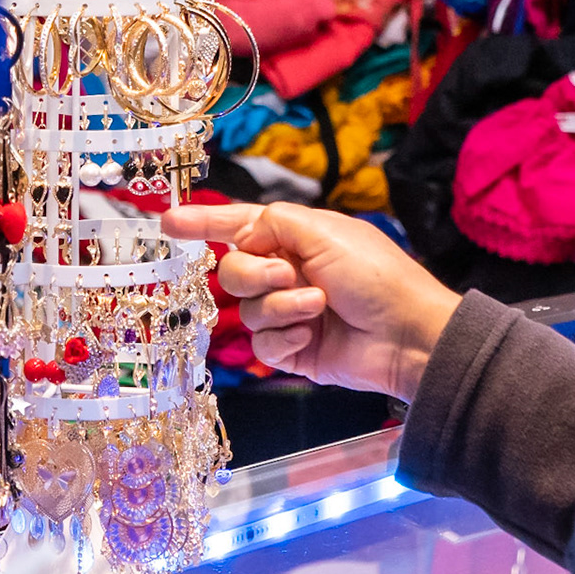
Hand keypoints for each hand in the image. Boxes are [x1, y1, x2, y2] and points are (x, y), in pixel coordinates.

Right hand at [161, 202, 460, 402]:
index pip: (238, 226)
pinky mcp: (293, 350)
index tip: (166, 223)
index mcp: (294, 238)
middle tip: (290, 274)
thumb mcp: (325, 232)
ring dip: (281, 307)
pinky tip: (310, 337)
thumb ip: (274, 223)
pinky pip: (262, 345)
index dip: (203, 223)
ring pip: (247, 310)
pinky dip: (285, 339)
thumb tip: (241, 236)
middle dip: (255, 274)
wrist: (407, 335)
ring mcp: (289, 313)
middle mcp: (286, 273)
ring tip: (319, 307)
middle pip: (233, 271)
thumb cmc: (376, 275)